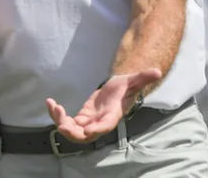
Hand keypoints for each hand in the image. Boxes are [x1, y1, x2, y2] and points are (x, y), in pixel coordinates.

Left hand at [45, 69, 161, 142]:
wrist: (118, 89)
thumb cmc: (126, 86)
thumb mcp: (133, 80)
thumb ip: (143, 77)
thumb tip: (157, 71)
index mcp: (112, 115)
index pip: (105, 126)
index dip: (96, 129)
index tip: (86, 130)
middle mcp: (99, 123)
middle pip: (85, 136)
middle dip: (72, 133)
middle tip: (61, 125)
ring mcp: (89, 122)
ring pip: (72, 131)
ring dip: (60, 122)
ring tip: (53, 106)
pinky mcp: (81, 118)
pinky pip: (66, 121)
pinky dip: (57, 114)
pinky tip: (50, 102)